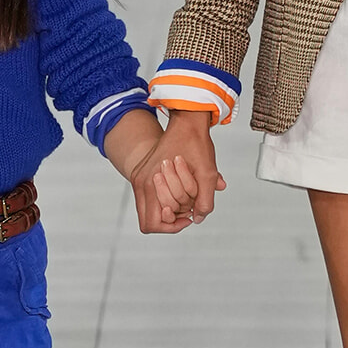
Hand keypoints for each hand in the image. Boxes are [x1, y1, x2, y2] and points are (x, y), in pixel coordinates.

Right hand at [129, 109, 225, 233]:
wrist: (187, 121)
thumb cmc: (195, 144)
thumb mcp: (207, 174)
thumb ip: (205, 201)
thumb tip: (198, 219)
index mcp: (149, 183)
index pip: (151, 224)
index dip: (171, 226)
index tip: (188, 217)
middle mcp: (140, 182)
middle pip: (149, 220)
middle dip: (170, 219)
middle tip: (188, 209)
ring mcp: (139, 177)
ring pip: (150, 210)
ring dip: (168, 209)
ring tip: (186, 200)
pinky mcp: (143, 174)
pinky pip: (151, 198)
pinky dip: (165, 199)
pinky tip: (181, 191)